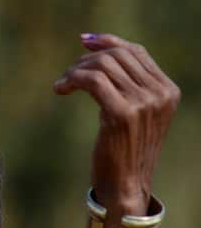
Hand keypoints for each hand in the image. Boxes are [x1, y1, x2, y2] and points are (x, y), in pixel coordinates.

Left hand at [54, 33, 179, 215]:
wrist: (125, 186)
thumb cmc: (123, 150)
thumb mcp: (132, 112)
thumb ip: (125, 84)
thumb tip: (95, 47)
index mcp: (168, 91)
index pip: (136, 51)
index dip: (108, 42)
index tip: (84, 42)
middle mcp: (160, 94)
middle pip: (118, 56)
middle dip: (88, 59)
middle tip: (69, 75)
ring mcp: (144, 103)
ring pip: (103, 66)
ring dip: (76, 70)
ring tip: (63, 84)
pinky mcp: (122, 114)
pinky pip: (92, 81)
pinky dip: (72, 80)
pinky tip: (60, 89)